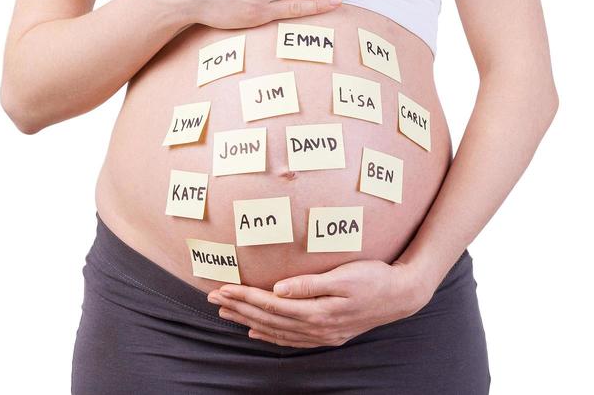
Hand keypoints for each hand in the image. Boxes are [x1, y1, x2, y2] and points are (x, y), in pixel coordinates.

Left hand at [206, 257, 431, 347]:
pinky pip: (291, 338)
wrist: (401, 295)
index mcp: (318, 311)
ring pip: (276, 329)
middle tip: (213, 297)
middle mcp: (317, 327)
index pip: (272, 304)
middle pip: (269, 319)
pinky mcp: (327, 333)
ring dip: (249, 320)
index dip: (246, 296)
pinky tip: (256, 331)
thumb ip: (310, 284)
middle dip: (239, 307)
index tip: (223, 287)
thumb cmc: (373, 277)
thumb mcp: (344, 275)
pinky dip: (270, 334)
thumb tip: (279, 288)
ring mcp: (322, 333)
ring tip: (226, 312)